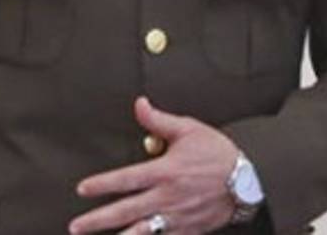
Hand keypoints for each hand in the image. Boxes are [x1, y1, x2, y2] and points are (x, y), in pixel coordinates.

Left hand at [68, 97, 238, 233]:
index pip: (125, 180)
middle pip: (125, 211)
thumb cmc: (218, 154)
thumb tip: (139, 105)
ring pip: (141, 232)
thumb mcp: (189, 130)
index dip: (101, 184)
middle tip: (77, 226)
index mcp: (164, 172)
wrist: (250, 179)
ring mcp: (176, 217)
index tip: (82, 189)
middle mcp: (167, 197)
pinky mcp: (187, 230)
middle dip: (98, 220)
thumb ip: (158, 121)